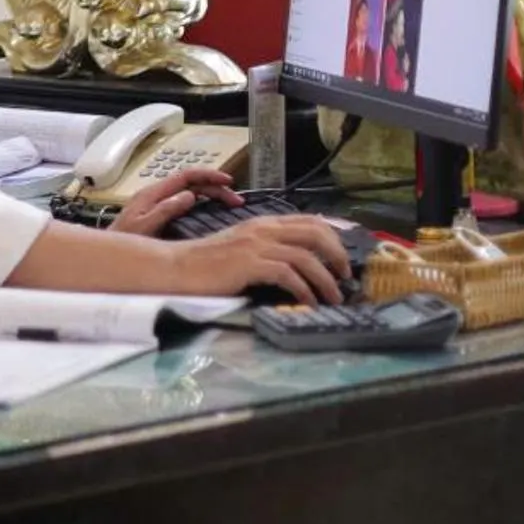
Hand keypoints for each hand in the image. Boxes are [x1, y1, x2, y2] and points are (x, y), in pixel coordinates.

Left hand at [108, 167, 238, 235]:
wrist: (106, 256)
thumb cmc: (122, 242)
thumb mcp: (143, 227)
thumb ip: (164, 211)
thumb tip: (189, 196)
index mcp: (152, 194)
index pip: (185, 176)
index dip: (208, 175)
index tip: (227, 180)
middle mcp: (156, 196)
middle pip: (192, 183)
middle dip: (216, 187)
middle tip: (235, 199)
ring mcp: (159, 205)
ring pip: (191, 193)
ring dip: (212, 195)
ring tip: (230, 204)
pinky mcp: (162, 216)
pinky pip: (187, 205)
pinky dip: (204, 205)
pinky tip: (213, 212)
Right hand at [170, 217, 351, 304]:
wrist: (177, 268)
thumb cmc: (208, 264)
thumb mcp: (243, 249)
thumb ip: (268, 249)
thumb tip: (299, 264)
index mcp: (263, 223)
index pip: (310, 220)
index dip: (335, 236)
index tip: (345, 256)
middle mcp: (263, 229)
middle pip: (315, 232)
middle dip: (337, 255)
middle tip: (345, 277)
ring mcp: (256, 245)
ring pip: (306, 256)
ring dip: (326, 279)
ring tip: (333, 297)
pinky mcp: (249, 264)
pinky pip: (288, 274)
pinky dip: (304, 290)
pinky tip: (308, 303)